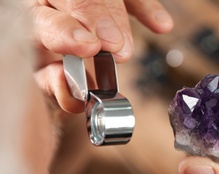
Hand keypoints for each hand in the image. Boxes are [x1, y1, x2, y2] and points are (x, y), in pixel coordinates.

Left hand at [27, 0, 173, 111]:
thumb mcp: (42, 75)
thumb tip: (73, 96)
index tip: (90, 47)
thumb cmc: (47, 60)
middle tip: (116, 45)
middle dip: (98, 20)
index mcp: (32, 19)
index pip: (45, 20)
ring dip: (119, 18)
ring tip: (127, 47)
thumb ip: (53, 84)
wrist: (61, 45)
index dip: (66, 32)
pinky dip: (146, 9)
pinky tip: (162, 25)